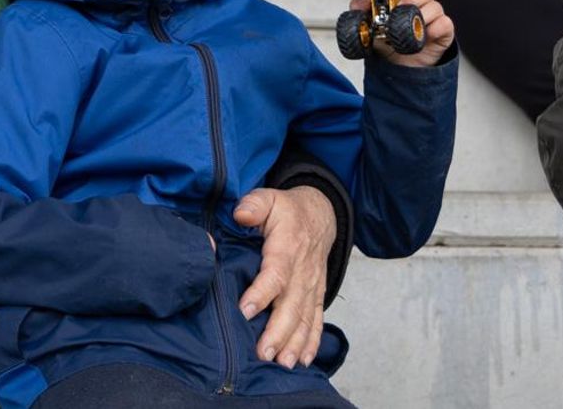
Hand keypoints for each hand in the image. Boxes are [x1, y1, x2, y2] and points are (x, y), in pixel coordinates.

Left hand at [232, 185, 335, 368]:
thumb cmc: (288, 210)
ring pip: (304, 318)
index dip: (261, 293)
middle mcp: (303, 272)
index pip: (276, 274)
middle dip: (278, 332)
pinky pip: (316, 321)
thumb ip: (254, 204)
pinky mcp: (316, 295)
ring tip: (281, 364)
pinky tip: (302, 361)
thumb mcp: (269, 198)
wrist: (321, 215)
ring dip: (294, 343)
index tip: (245, 311)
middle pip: (292, 305)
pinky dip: (312, 343)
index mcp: (288, 248)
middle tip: (262, 353)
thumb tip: (241, 214)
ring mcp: (312, 286)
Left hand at [348, 0, 454, 66]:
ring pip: (435, 5)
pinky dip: (435, 27)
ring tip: (409, 24)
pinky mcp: (442, 30)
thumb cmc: (385, 37)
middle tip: (403, 4)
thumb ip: (361, 6)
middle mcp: (419, 0)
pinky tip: (425, 34)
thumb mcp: (366, 20)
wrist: (396, 63)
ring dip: (421, 14)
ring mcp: (432, 15)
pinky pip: (445, 23)